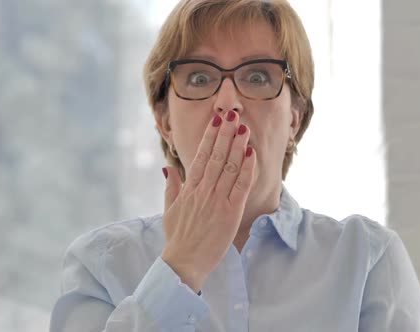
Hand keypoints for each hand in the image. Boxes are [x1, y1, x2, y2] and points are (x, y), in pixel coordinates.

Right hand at [160, 110, 255, 292]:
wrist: (184, 262)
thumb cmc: (178, 238)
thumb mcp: (169, 210)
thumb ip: (171, 187)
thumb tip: (168, 168)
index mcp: (189, 188)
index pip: (201, 156)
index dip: (210, 137)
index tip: (216, 121)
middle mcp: (203, 190)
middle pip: (216, 156)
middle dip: (225, 133)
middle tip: (232, 114)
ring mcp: (217, 200)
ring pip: (229, 166)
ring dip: (237, 145)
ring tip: (243, 127)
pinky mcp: (230, 212)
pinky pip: (241, 185)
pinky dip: (246, 168)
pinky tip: (251, 153)